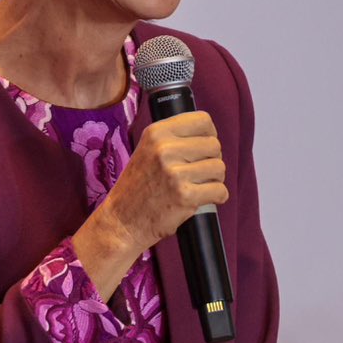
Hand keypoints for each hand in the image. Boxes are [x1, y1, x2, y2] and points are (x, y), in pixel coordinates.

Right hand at [72, 112, 225, 298]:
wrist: (122, 221)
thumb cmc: (138, 187)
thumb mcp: (147, 150)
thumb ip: (173, 138)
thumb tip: (209, 133)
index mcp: (156, 133)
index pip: (203, 120)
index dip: (209, 134)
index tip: (203, 148)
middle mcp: (164, 149)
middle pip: (214, 145)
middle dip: (212, 160)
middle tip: (198, 173)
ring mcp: (175, 173)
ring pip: (219, 167)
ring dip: (215, 179)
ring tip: (199, 186)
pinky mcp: (185, 196)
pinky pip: (220, 190)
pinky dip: (218, 197)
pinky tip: (204, 199)